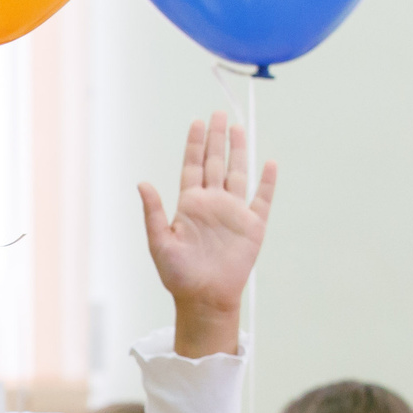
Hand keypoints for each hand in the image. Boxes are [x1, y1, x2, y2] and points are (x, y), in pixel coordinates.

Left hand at [139, 113, 276, 359]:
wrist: (204, 298)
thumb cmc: (178, 275)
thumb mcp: (160, 243)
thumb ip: (154, 212)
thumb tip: (142, 183)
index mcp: (190, 205)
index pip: (193, 167)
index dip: (195, 144)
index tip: (197, 122)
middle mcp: (212, 203)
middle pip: (216, 163)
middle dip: (217, 138)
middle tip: (218, 113)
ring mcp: (234, 212)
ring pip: (238, 173)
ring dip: (240, 151)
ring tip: (239, 127)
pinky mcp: (253, 226)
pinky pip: (262, 199)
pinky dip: (267, 182)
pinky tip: (269, 164)